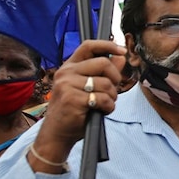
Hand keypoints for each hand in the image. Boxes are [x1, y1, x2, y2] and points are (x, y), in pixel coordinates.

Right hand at [34, 40, 125, 160]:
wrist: (56, 132)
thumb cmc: (74, 109)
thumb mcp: (88, 87)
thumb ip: (104, 71)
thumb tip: (121, 56)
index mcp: (69, 67)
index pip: (88, 46)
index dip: (107, 45)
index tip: (122, 51)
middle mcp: (66, 73)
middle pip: (103, 63)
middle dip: (115, 78)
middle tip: (112, 91)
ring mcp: (68, 85)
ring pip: (106, 84)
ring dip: (112, 97)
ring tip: (104, 104)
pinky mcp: (73, 99)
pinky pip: (103, 99)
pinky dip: (108, 107)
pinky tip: (101, 111)